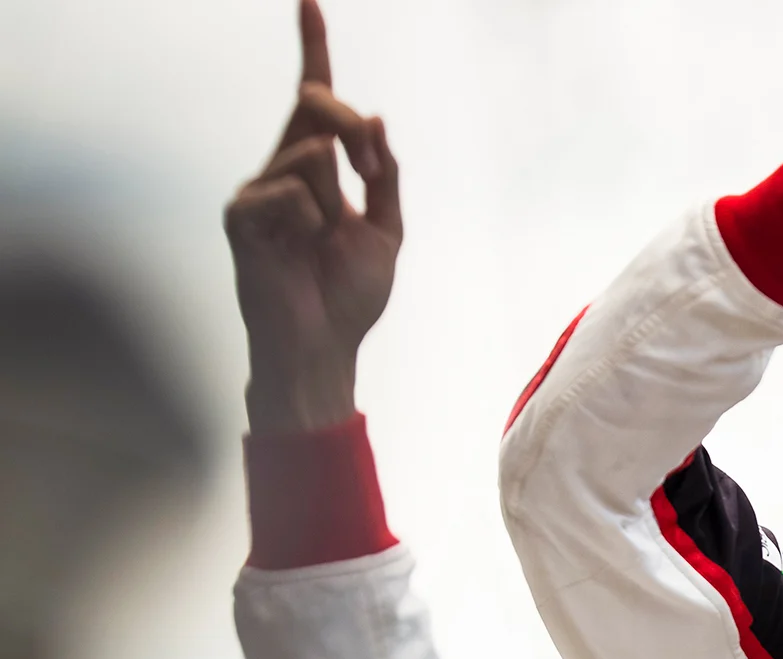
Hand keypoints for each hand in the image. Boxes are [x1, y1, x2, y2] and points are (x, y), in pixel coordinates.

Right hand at [224, 0, 400, 433]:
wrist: (323, 345)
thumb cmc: (350, 295)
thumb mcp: (387, 231)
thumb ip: (384, 175)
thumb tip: (373, 118)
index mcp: (318, 169)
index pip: (316, 100)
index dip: (314, 49)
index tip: (310, 2)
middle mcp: (283, 168)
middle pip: (317, 107)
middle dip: (355, 137)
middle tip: (372, 178)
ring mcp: (257, 188)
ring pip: (313, 158)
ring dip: (335, 206)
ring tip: (321, 244)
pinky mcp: (241, 213)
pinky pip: (292, 193)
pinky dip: (312, 224)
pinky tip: (298, 251)